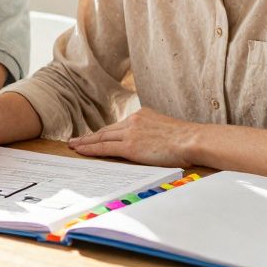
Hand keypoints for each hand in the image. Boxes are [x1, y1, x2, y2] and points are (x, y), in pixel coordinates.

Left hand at [66, 108, 197, 165]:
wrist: (192, 140)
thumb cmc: (187, 140)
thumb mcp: (167, 129)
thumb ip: (153, 133)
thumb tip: (150, 144)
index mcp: (143, 115)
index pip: (118, 126)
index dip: (105, 132)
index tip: (95, 135)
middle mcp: (133, 121)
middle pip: (106, 130)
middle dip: (90, 136)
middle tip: (76, 140)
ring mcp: (130, 132)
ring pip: (102, 138)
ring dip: (86, 142)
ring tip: (74, 146)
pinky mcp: (130, 146)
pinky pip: (105, 148)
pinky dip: (91, 149)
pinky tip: (81, 151)